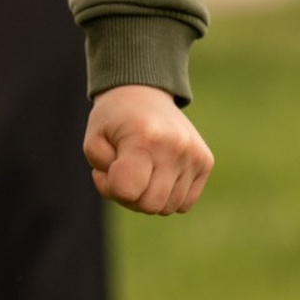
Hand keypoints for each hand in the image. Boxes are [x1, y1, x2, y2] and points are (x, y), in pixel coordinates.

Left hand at [84, 84, 213, 215]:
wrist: (143, 91)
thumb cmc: (114, 119)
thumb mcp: (93, 142)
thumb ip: (103, 176)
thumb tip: (129, 194)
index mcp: (144, 137)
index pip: (127, 191)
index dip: (110, 187)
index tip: (106, 169)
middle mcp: (175, 146)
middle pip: (149, 205)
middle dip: (129, 196)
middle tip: (122, 173)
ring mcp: (195, 154)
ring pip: (168, 208)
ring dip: (149, 197)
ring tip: (141, 171)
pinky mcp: (206, 161)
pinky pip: (184, 203)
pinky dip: (168, 197)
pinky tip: (159, 174)